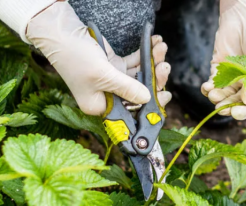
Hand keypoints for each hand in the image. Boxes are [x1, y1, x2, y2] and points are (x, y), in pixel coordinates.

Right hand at [26, 1, 170, 115]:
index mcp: (100, 106)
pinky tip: (154, 44)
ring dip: (152, 63)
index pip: (130, 113)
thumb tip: (148, 98)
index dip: (149, 106)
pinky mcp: (114, 66)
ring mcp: (112, 80)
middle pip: (139, 94)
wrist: (61, 31)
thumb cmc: (74, 56)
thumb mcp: (103, 75)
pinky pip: (134, 63)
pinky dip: (144, 55)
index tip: (164, 95)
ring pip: (139, 76)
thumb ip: (127, 88)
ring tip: (161, 48)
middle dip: (154, 80)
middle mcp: (107, 96)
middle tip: (164, 67)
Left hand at [201, 0, 245, 119]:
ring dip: (219, 99)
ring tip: (214, 96)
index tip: (238, 112)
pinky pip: (214, 85)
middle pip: (241, 103)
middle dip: (231, 107)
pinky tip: (207, 88)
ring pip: (226, 96)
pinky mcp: (220, 70)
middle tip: (223, 109)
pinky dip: (209, 89)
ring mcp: (236, 78)